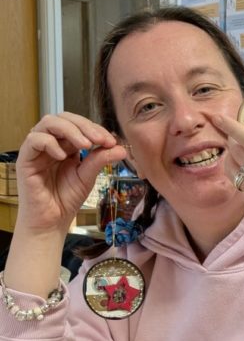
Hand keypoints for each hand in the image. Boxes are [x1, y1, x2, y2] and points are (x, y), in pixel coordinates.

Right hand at [15, 113, 126, 234]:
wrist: (52, 222)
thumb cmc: (66, 199)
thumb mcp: (88, 176)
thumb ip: (100, 160)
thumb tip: (121, 148)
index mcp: (65, 145)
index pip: (78, 125)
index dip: (95, 128)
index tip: (111, 141)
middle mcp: (50, 143)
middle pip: (63, 118)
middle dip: (84, 126)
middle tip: (101, 139)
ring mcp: (36, 150)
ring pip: (48, 123)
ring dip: (70, 130)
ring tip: (85, 145)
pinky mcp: (25, 159)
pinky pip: (33, 140)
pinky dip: (50, 143)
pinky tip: (63, 156)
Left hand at [209, 115, 243, 290]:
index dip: (232, 127)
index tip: (219, 116)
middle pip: (236, 150)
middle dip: (230, 137)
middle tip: (230, 128)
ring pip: (231, 165)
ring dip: (230, 153)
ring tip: (236, 146)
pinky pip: (235, 180)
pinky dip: (234, 169)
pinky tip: (242, 165)